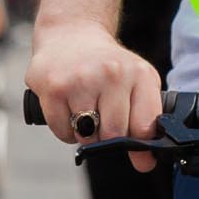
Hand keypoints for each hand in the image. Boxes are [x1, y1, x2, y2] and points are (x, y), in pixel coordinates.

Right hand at [26, 19, 163, 162]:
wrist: (71, 34)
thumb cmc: (107, 65)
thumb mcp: (136, 84)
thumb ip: (145, 122)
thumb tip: (145, 163)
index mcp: (138, 74)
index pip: (144, 127)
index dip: (141, 145)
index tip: (137, 150)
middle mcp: (111, 73)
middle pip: (114, 135)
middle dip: (108, 137)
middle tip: (102, 118)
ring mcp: (80, 80)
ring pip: (86, 137)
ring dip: (85, 134)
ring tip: (84, 109)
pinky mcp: (52, 87)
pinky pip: (62, 132)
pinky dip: (65, 129)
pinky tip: (67, 107)